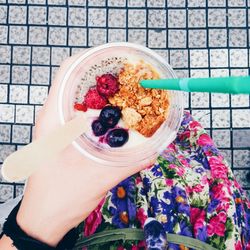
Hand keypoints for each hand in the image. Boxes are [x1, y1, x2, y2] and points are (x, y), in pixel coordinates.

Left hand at [7, 53, 153, 246]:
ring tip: (126, 92)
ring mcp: (57, 128)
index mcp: (53, 118)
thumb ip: (128, 163)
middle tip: (128, 75)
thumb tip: (154, 151)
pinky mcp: (64, 138)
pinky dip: (100, 111)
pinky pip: (82, 115)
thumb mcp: (97, 179)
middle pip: (76, 82)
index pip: (67, 71)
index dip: (90, 58)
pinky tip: (116, 118)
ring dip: (102, 94)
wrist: (43, 219)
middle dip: (102, 75)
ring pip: (80, 98)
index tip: (115, 58)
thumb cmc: (60, 198)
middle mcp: (53, 117)